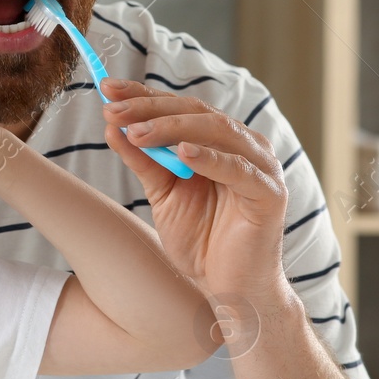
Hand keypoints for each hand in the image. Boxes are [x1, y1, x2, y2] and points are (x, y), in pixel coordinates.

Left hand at [99, 78, 290, 301]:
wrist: (230, 290)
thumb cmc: (201, 242)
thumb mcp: (163, 194)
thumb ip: (145, 161)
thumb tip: (112, 127)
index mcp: (220, 142)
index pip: (180, 107)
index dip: (144, 94)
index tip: (108, 88)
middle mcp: (244, 146)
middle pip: (196, 112)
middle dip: (151, 107)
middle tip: (114, 109)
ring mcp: (261, 166)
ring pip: (217, 131)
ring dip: (172, 128)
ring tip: (136, 131)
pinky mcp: (270, 194)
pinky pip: (239, 168)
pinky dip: (210, 157)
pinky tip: (181, 151)